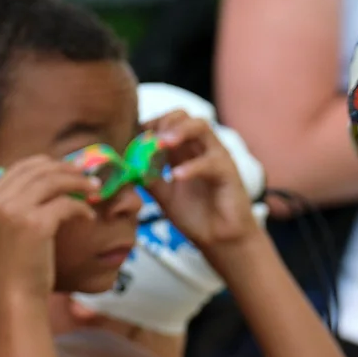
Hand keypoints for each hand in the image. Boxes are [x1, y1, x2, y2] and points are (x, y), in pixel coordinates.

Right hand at [0, 156, 96, 299]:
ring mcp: (13, 210)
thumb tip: (47, 182)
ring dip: (79, 183)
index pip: (19, 167)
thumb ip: (14, 206)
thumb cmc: (14, 268)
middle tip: (87, 176)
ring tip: (95, 190)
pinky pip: (66, 204)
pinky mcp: (35, 223)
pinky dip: (82, 208)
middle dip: (66, 169)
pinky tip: (89, 218)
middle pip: (37, 169)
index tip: (68, 169)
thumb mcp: (3, 230)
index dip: (47, 164)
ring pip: (53, 181)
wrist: (13, 297)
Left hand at [146, 111, 259, 253]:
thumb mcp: (164, 196)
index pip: (169, 121)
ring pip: (201, 126)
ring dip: (179, 131)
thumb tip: (128, 165)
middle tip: (149, 137)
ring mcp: (217, 158)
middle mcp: (202, 149)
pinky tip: (176, 176)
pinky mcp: (229, 173)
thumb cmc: (197, 217)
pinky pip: (210, 162)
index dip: (151, 124)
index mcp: (185, 151)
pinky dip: (191, 166)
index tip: (137, 138)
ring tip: (162, 143)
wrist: (221, 241)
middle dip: (164, 121)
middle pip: (184, 115)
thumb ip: (150, 179)